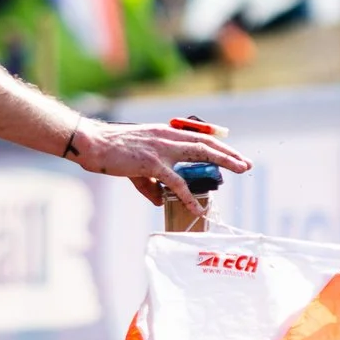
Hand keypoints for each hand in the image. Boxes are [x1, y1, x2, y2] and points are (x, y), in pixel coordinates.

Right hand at [69, 121, 252, 217]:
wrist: (93, 144)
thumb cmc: (111, 151)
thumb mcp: (135, 165)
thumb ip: (150, 183)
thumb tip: (161, 200)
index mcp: (164, 133)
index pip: (196, 135)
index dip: (217, 141)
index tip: (232, 149)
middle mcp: (167, 136)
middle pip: (206, 142)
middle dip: (228, 152)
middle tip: (245, 163)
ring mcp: (162, 148)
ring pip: (200, 153)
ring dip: (223, 161)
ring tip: (239, 170)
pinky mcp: (153, 163)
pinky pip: (176, 183)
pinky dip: (188, 196)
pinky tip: (197, 207)